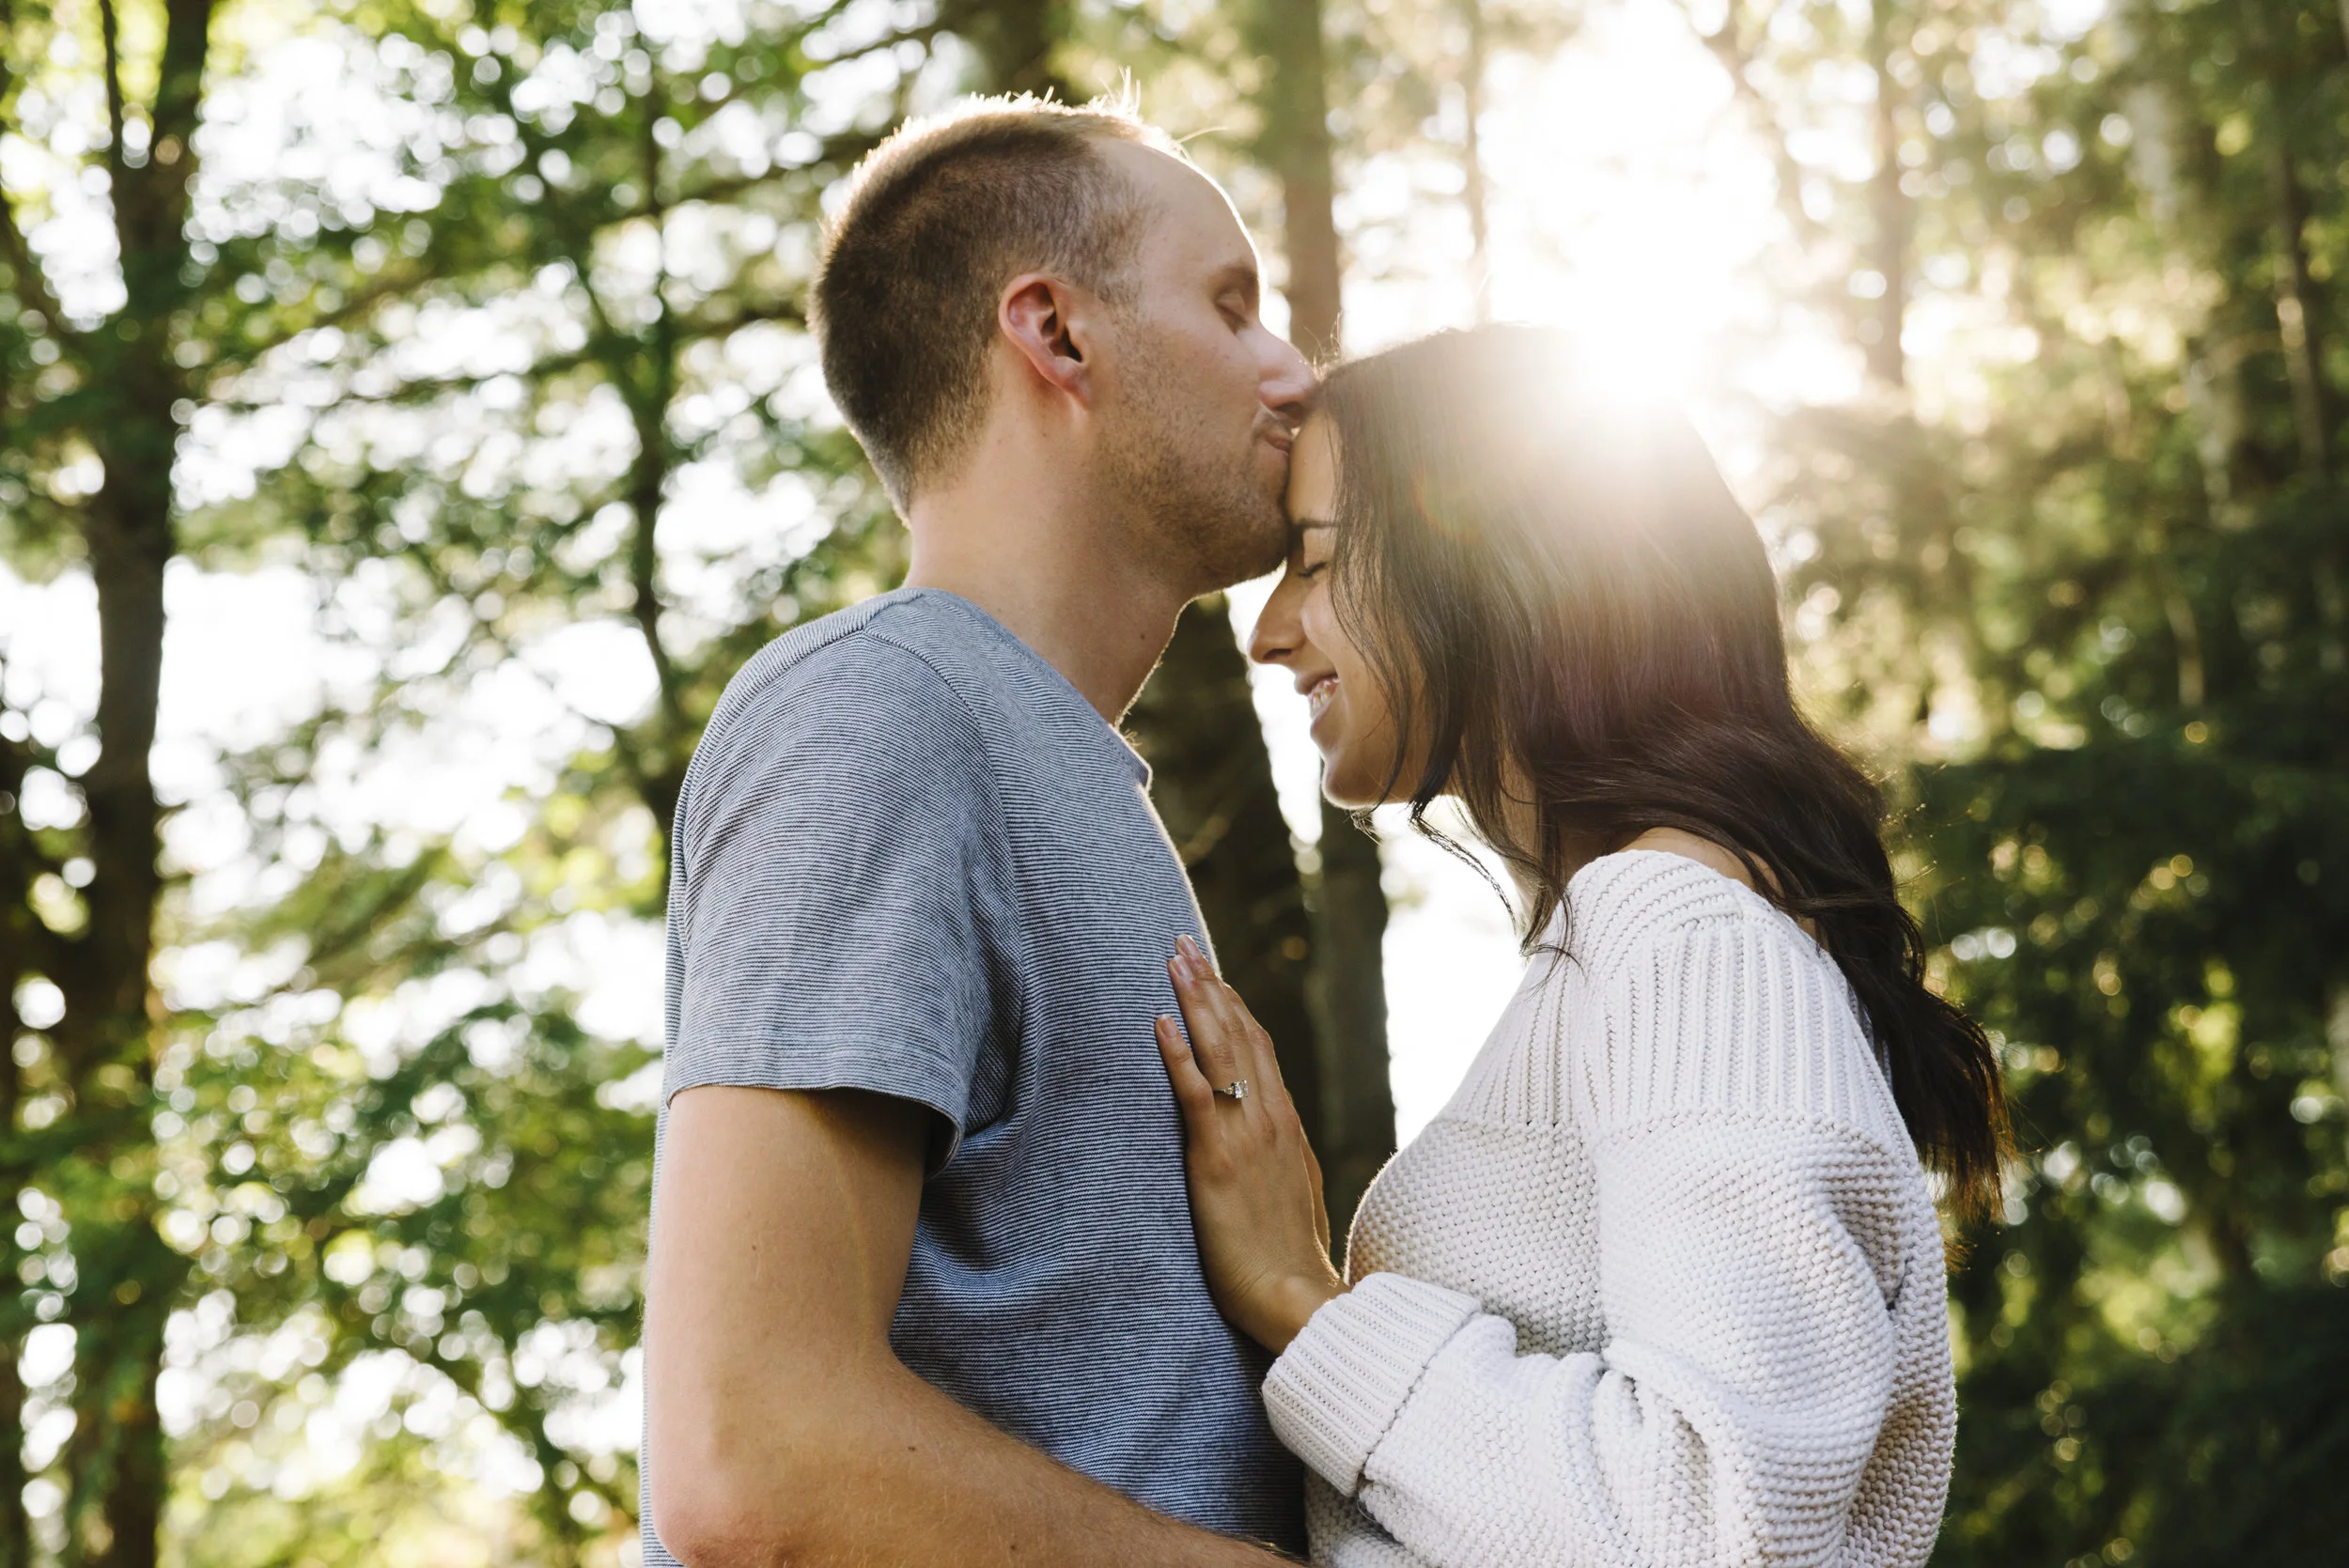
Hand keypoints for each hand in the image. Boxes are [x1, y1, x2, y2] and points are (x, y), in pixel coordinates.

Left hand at [1155, 936, 1346, 1353]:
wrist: (1296, 1299)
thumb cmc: (1289, 1261)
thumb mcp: (1292, 1197)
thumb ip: (1279, 1161)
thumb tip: (1268, 1144)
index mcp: (1287, 1126)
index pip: (1260, 1049)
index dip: (1234, 1007)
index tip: (1213, 975)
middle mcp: (1271, 1119)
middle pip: (1240, 1035)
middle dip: (1210, 986)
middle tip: (1182, 945)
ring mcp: (1248, 1135)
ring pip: (1221, 1050)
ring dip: (1195, 1001)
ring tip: (1172, 961)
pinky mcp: (1218, 1159)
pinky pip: (1197, 1094)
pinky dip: (1178, 1055)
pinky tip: (1160, 1023)